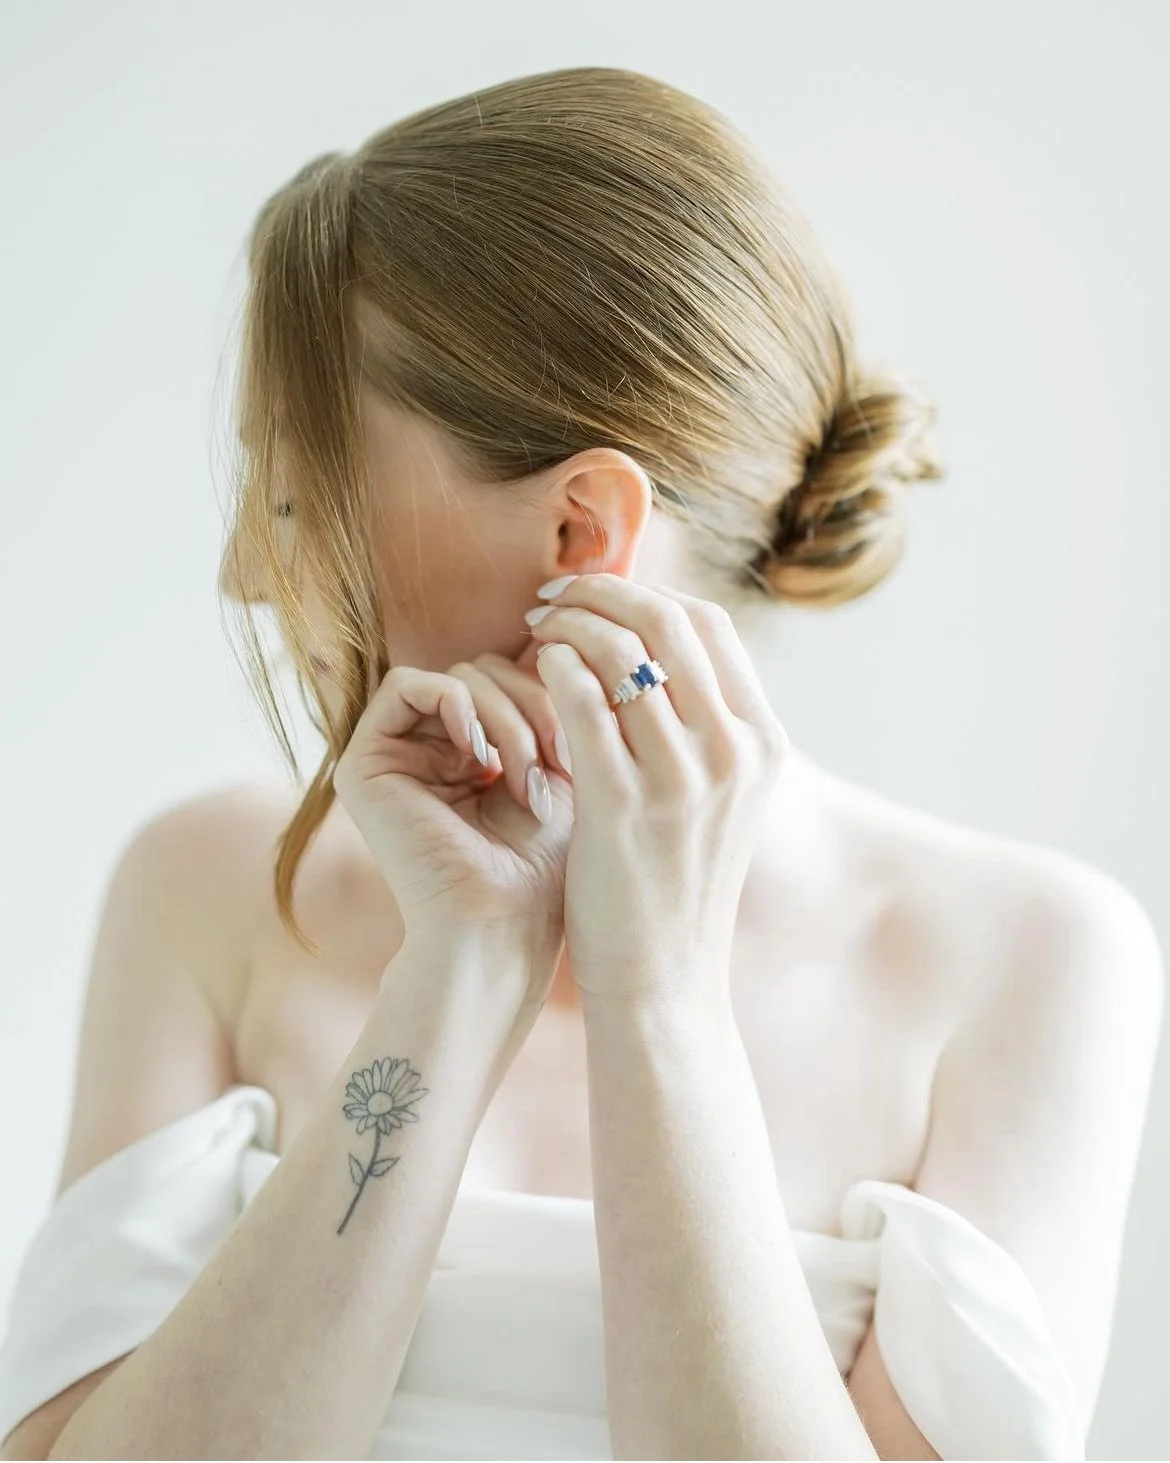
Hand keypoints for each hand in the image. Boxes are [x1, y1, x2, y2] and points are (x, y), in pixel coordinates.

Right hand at [332, 641, 573, 990]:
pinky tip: (480, 754)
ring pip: (458, 674)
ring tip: (522, 775)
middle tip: (555, 763)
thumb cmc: (547, 863)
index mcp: (479, 750)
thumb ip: (557, 701)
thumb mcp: (565, 767)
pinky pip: (408, 685)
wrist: (505, 925)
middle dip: (533, 705)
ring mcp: (397, 754)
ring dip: (504, 715)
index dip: (555, 695)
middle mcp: (434, 748)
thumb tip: (574, 631)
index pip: (516, 674)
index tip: (584, 747)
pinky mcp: (362, 763)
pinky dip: (454, 704)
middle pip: (488, 668)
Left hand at [529, 573, 788, 1012]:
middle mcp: (733, 752)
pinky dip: (552, 668)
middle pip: (668, 620)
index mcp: (762, 743)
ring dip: (569, 623)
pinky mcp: (623, 805)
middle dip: (604, 591)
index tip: (602, 597)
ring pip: (621, 651)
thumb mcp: (717, 801)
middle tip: (554, 596)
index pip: (709, 624)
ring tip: (534, 627)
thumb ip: (700, 728)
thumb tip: (655, 652)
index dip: (649, 593)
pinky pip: (581, 701)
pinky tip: (530, 669)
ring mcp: (682, 778)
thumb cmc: (675, 885)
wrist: (665, 982)